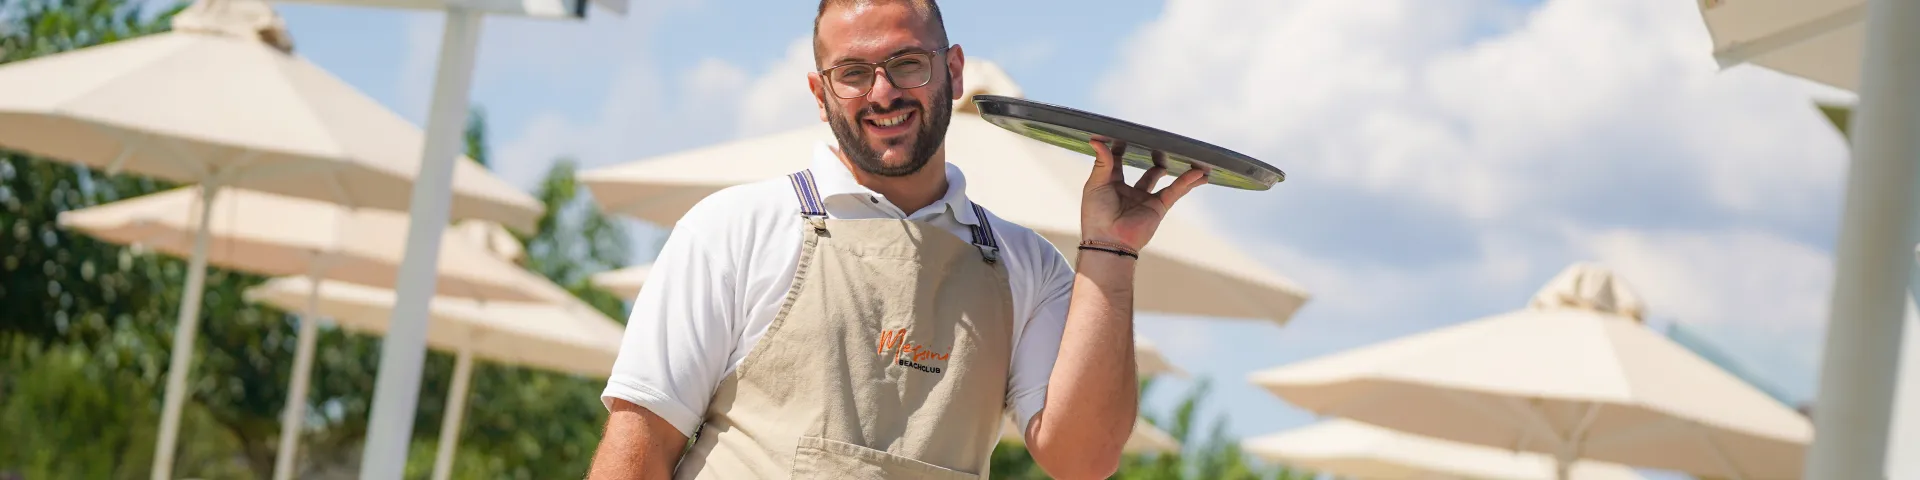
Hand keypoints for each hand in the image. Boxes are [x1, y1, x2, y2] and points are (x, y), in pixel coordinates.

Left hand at [1080, 138, 1208, 251]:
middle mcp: (1129, 191)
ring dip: (1176, 169)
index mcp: (1111, 184)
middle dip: (1153, 157)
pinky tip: (1199, 173)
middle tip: (1160, 142)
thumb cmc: (1096, 215)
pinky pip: (1175, 191)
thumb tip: (1097, 141)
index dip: (1122, 147)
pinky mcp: (1158, 207)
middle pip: (1145, 170)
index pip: (1118, 161)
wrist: (1108, 241)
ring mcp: (1145, 199)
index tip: (1128, 133)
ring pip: (1164, 179)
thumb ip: (1102, 162)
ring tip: (1188, 156)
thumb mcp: (1096, 184)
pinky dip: (1188, 181)